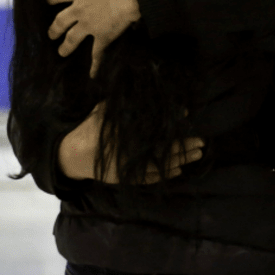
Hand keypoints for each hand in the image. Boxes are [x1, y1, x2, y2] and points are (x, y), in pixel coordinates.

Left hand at [47, 0, 140, 77]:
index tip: (48, 1)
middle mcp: (78, 11)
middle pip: (61, 22)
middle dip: (55, 28)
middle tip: (51, 34)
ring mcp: (89, 26)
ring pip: (73, 39)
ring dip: (66, 46)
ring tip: (62, 53)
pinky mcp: (102, 37)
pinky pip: (97, 54)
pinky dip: (95, 66)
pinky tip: (92, 76)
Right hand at [58, 103, 203, 183]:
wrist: (73, 155)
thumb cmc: (92, 128)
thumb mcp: (106, 111)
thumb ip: (127, 104)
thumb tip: (147, 96)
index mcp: (124, 135)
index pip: (154, 130)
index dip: (171, 125)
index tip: (187, 116)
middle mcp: (129, 152)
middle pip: (163, 149)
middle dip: (184, 146)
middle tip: (202, 142)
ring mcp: (128, 167)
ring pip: (160, 165)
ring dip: (180, 160)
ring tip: (197, 155)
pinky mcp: (126, 178)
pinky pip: (150, 178)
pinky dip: (165, 174)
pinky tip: (179, 171)